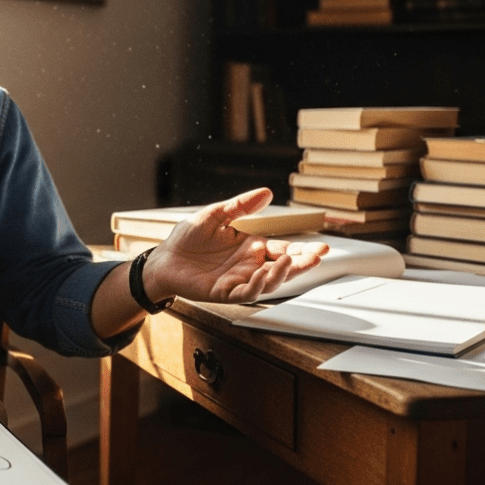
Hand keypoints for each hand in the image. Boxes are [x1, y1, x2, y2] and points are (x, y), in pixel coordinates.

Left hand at [145, 187, 328, 303]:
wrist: (163, 258)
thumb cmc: (187, 238)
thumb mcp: (215, 215)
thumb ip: (240, 206)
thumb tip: (266, 192)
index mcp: (250, 246)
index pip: (283, 249)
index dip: (302, 249)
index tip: (322, 246)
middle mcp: (249, 265)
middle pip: (282, 268)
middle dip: (302, 264)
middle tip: (318, 256)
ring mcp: (238, 280)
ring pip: (268, 283)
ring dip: (281, 274)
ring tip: (290, 262)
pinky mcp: (224, 292)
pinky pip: (246, 293)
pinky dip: (257, 285)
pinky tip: (263, 274)